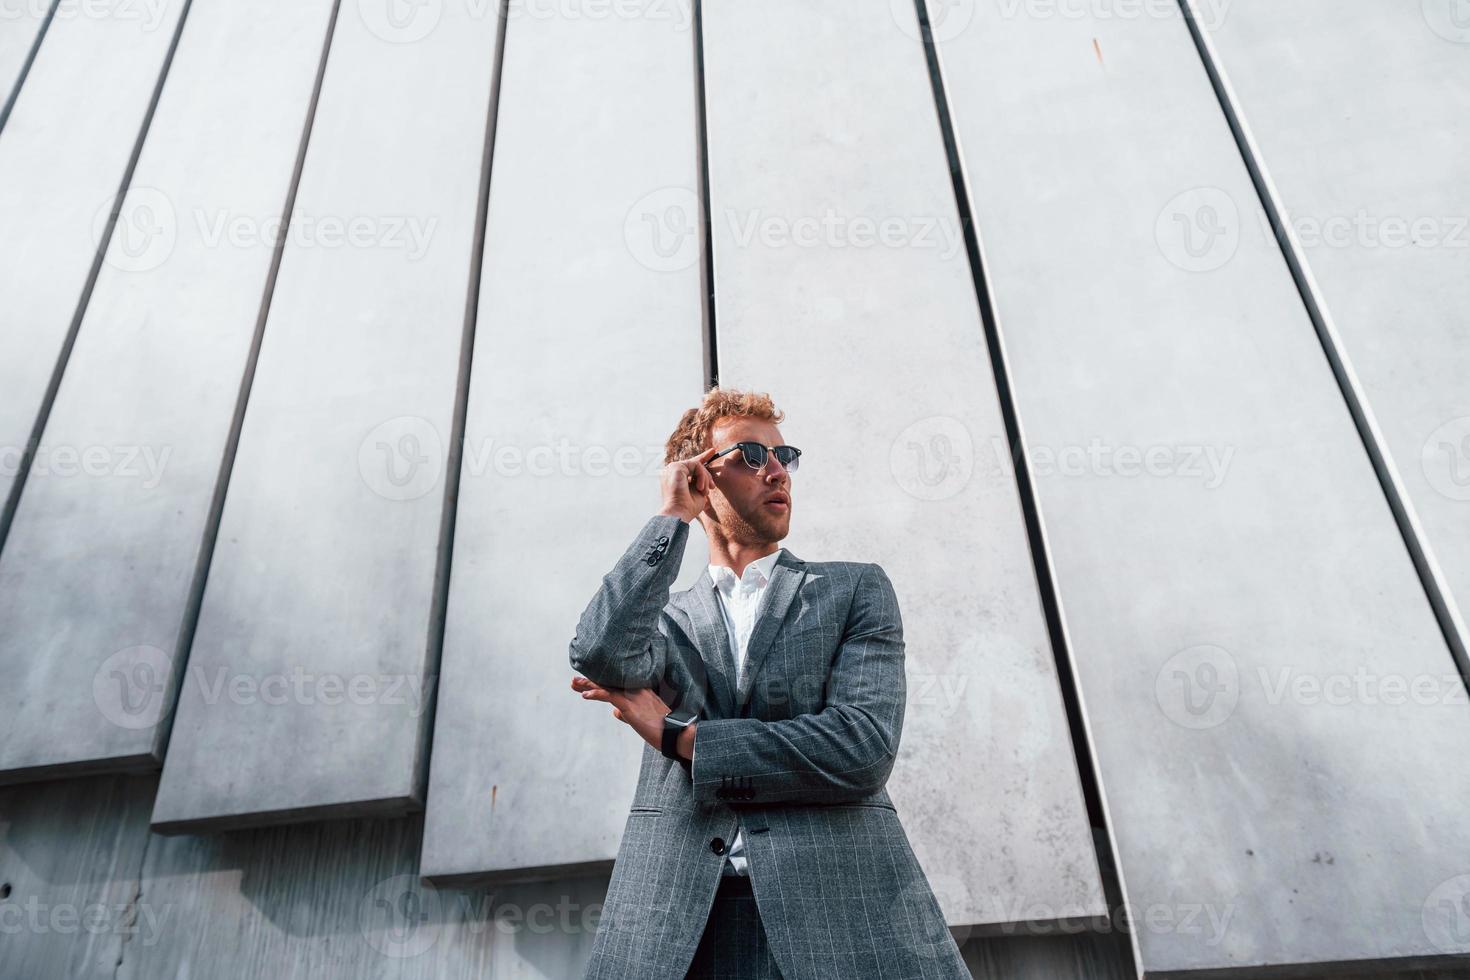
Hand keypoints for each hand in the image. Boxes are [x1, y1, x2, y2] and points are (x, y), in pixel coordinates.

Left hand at [570, 676, 693, 759]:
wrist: (676, 733)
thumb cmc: (663, 728)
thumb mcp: (643, 718)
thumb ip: (628, 712)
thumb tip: (615, 712)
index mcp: (641, 690)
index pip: (617, 682)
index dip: (600, 681)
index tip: (586, 680)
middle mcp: (636, 689)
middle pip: (610, 681)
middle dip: (590, 680)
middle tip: (574, 680)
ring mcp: (633, 696)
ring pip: (607, 686)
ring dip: (588, 685)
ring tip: (574, 684)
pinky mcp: (630, 706)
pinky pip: (609, 696)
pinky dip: (595, 694)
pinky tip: (584, 695)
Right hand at [658, 447, 716, 522]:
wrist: (679, 514)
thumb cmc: (688, 508)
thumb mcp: (697, 493)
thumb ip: (700, 483)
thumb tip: (708, 480)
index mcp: (675, 478)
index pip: (690, 466)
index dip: (702, 458)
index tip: (713, 451)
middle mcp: (672, 472)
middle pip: (694, 463)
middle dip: (707, 474)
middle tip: (712, 487)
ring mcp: (672, 468)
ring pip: (697, 464)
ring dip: (705, 478)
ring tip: (704, 492)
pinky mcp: (675, 467)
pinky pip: (696, 464)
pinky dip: (702, 476)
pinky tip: (700, 488)